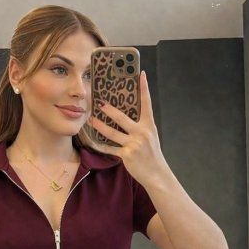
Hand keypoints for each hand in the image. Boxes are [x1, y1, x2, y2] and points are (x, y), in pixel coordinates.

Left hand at [87, 70, 167, 185]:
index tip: (141, 74)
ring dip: (100, 126)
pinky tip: (92, 140)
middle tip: (100, 103)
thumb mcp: (150, 136)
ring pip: (113, 133)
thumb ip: (140, 126)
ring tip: (92, 119)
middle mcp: (142, 132)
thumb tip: (125, 115)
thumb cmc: (151, 154)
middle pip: (123, 118)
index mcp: (149, 125)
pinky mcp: (127, 155)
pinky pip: (110, 148)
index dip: (144, 88)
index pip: (147, 103)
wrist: (156, 174)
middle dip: (110, 110)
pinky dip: (100, 145)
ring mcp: (134, 144)